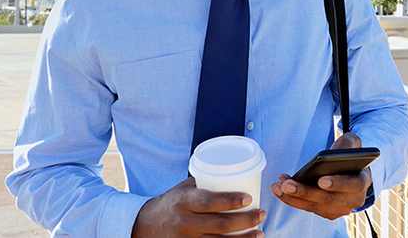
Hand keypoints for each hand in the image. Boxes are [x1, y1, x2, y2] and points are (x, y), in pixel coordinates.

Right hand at [132, 177, 265, 236]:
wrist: (146, 225)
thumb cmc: (170, 202)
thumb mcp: (183, 189)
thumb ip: (204, 185)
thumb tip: (231, 175)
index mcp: (184, 201)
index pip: (210, 202)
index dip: (230, 200)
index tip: (249, 198)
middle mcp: (186, 222)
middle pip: (221, 225)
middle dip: (245, 221)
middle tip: (261, 213)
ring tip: (260, 232)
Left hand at [270, 133, 371, 219]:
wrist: (350, 172)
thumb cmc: (348, 156)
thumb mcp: (352, 143)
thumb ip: (348, 143)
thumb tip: (337, 151)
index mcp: (362, 181)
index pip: (353, 184)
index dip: (338, 183)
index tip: (321, 180)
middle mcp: (353, 199)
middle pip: (328, 199)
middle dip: (305, 192)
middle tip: (287, 185)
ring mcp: (340, 208)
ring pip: (315, 205)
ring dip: (294, 197)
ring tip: (278, 185)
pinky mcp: (327, 211)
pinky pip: (308, 207)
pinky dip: (293, 200)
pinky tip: (280, 188)